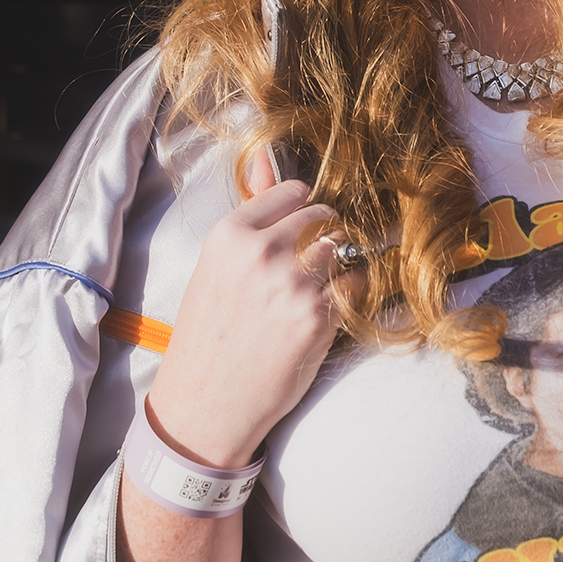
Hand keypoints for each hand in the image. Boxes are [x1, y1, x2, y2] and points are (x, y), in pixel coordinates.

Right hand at [147, 147, 354, 465]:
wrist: (205, 403)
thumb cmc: (208, 333)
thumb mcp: (216, 266)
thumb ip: (250, 213)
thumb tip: (265, 158)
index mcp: (231, 234)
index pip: (294, 192)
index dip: (303, 211)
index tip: (300, 230)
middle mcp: (263, 252)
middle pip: (324, 217)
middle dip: (325, 236)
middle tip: (312, 264)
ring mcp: (294, 285)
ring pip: (344, 249)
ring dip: (340, 266)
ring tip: (317, 290)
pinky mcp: (320, 318)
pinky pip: (357, 285)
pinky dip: (352, 294)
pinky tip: (329, 310)